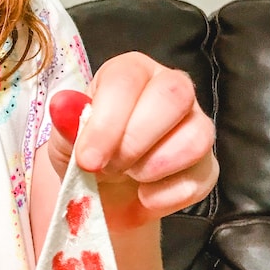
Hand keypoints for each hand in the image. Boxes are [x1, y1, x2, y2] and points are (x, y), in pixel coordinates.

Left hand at [48, 53, 217, 231]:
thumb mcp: (65, 140)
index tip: (87, 159)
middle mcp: (170, 88)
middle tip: (108, 168)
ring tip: (128, 178)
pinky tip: (144, 197)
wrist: (103, 195)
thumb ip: (66, 124)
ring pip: (197, 136)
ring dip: (154, 167)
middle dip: (135, 141)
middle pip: (174, 95)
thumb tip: (62, 107)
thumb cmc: (87, 154)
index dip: (107, 121)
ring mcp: (195, 125)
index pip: (127, 80)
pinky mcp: (207, 165)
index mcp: (130, 72)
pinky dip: (166, 196)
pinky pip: (200, 177)